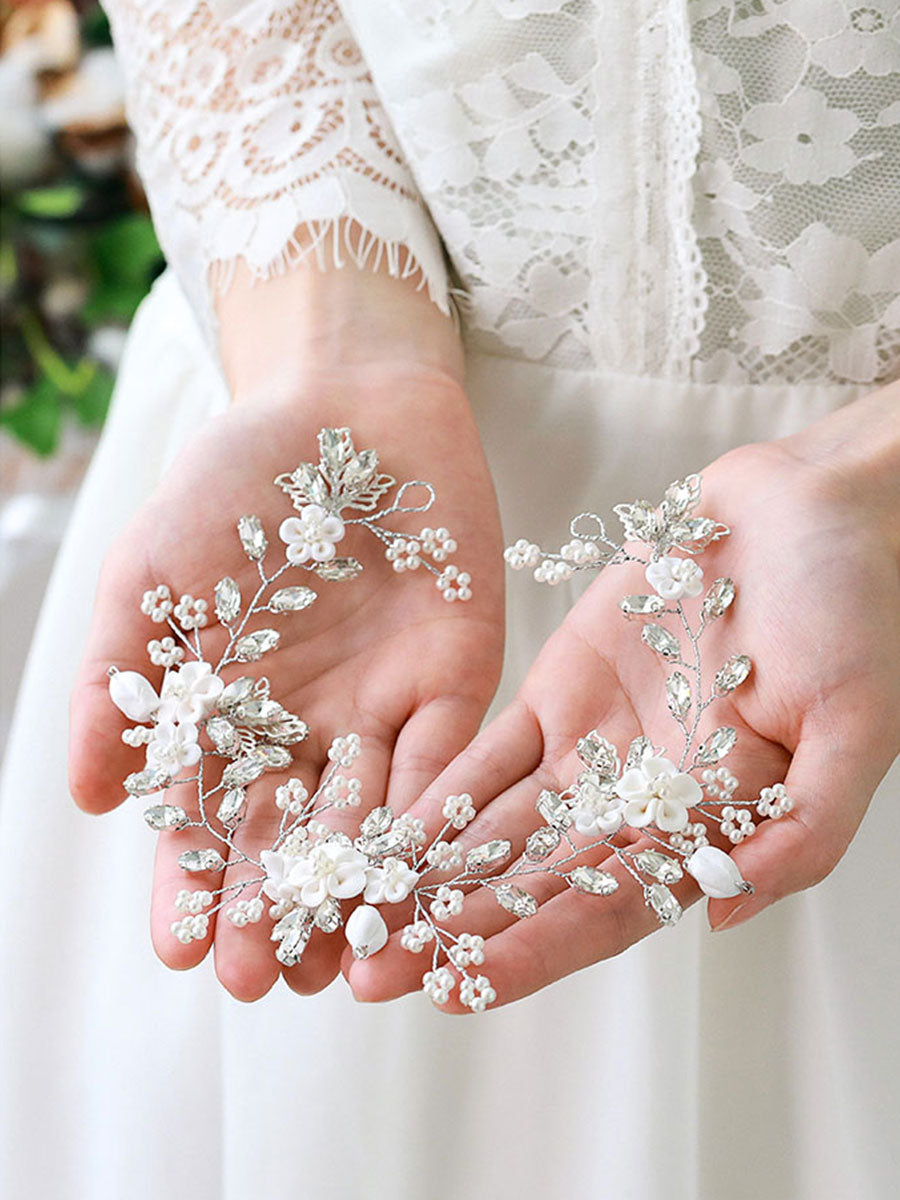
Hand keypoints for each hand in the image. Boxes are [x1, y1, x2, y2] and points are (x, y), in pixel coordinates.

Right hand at [69, 256, 504, 1001]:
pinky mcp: (455, 683)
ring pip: (370, 820)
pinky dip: (431, 822)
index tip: (181, 948)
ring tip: (341, 961)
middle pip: (290, 838)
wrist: (344, 407)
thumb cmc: (233, 480)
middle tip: (258, 978)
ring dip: (357, 889)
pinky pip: (445, 764)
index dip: (194, 882)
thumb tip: (88, 798)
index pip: (208, 818)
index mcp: (231, 715)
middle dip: (274, 907)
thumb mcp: (150, 577)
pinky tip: (417, 879)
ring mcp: (383, 712)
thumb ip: (119, 683)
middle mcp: (306, 730)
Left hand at [347, 385, 899, 1010]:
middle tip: (369, 969)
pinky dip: (439, 789)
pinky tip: (384, 825)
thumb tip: (723, 917)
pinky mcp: (559, 689)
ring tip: (355, 910)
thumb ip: (802, 831)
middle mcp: (641, 803)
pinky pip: (489, 751)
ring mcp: (594, 748)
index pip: (609, 910)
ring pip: (499, 826)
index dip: (534, 951)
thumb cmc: (855, 610)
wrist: (808, 510)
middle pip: (535, 883)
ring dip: (428, 871)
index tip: (457, 986)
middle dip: (453, 928)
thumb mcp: (858, 726)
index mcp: (708, 827)